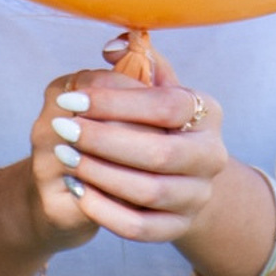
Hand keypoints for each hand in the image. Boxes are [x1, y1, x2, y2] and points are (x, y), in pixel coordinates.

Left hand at [27, 42, 227, 244]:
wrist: (174, 178)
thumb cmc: (154, 123)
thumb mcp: (149, 89)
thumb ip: (134, 63)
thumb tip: (113, 47)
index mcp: (206, 111)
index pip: (166, 105)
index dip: (116, 102)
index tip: (73, 99)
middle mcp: (211, 155)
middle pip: (159, 152)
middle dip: (104, 140)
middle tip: (64, 128)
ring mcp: (197, 196)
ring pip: (149, 192)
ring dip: (100, 174)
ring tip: (65, 157)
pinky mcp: (177, 228)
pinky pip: (140, 228)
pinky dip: (105, 211)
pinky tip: (77, 190)